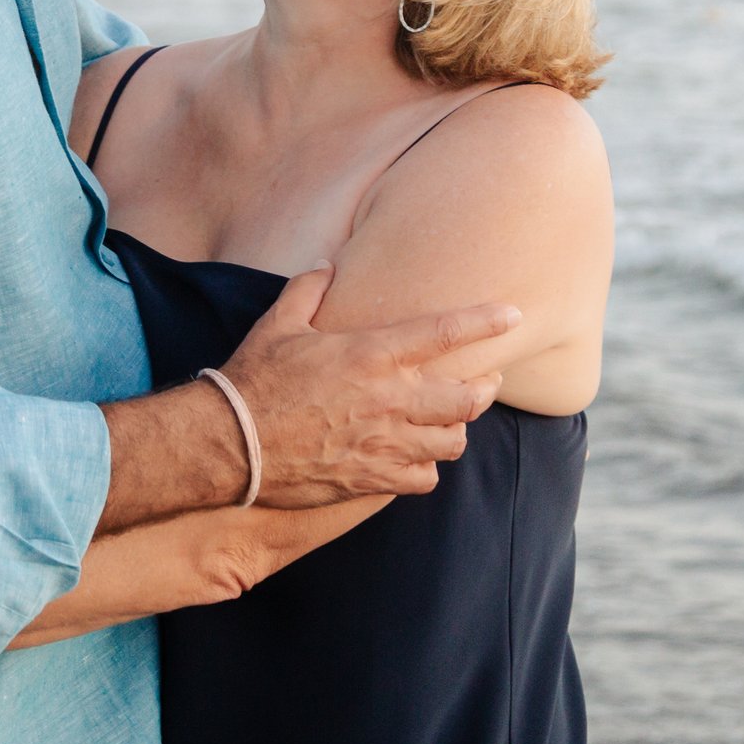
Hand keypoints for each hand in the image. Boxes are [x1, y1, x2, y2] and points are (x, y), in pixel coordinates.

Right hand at [220, 266, 516, 506]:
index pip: (445, 333)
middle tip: (486, 381)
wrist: (231, 443)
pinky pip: (424, 479)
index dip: (485, 322)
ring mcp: (384, 443)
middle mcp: (389, 399)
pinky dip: (426, 469)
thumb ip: (309, 289)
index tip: (513, 315)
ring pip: (452, 441)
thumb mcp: (280, 323)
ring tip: (450, 422)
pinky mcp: (372, 479)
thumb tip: (328, 265)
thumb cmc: (255, 379)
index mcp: (372, 354)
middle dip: (484, 388)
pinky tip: (416, 460)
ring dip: (456, 429)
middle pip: (468, 398)